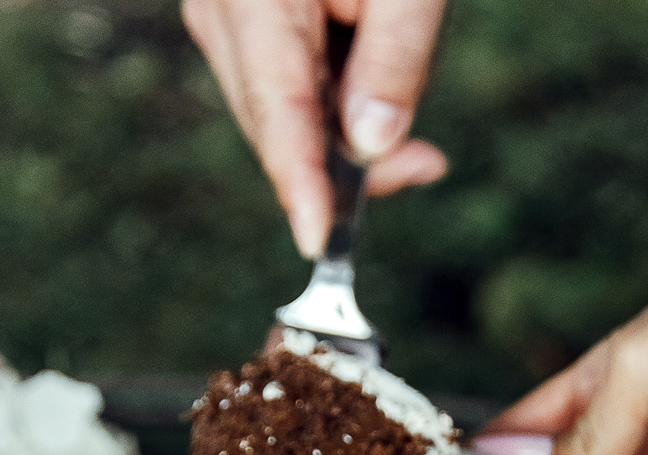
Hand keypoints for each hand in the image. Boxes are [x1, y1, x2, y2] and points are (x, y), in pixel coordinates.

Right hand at [183, 0, 449, 258]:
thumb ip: (395, 57)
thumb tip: (370, 146)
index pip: (276, 110)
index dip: (299, 183)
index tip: (318, 239)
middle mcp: (221, 12)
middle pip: (275, 124)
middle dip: (344, 166)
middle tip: (426, 165)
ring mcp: (223, 18)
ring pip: (281, 114)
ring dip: (345, 139)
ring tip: (418, 144)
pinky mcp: (243, 23)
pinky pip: (285, 88)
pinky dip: (333, 108)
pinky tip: (378, 109)